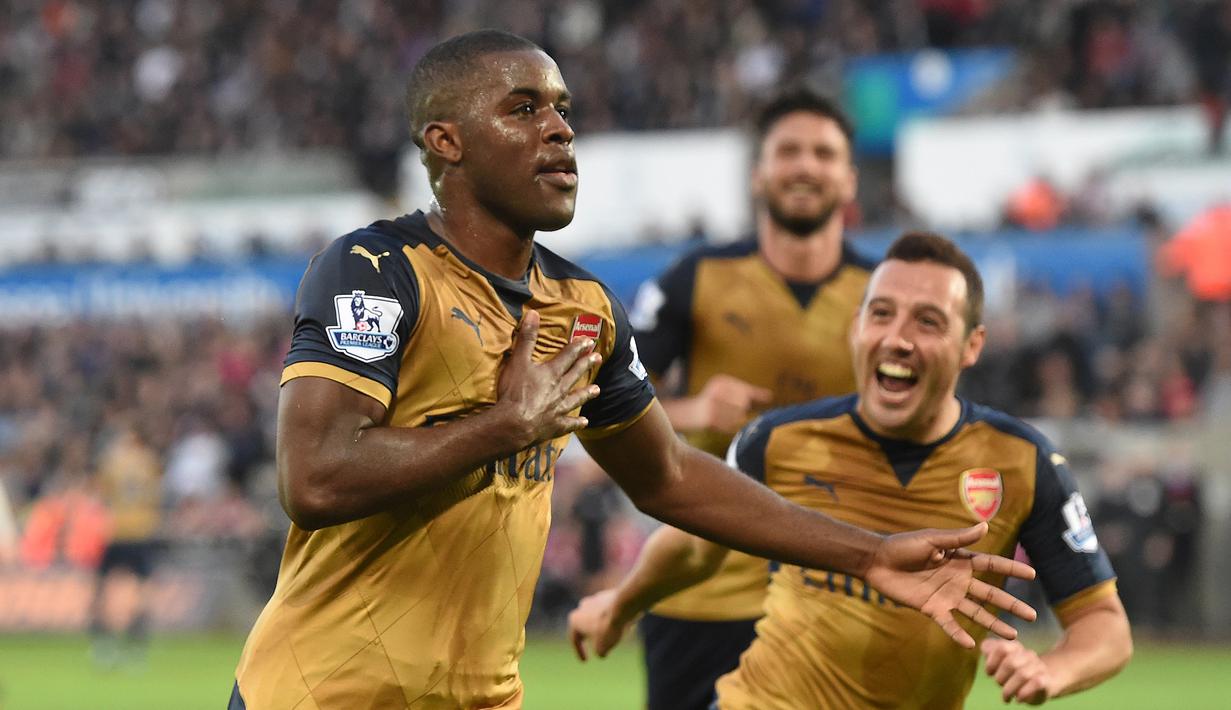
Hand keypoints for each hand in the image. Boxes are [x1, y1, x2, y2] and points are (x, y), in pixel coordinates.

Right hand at [495, 310, 601, 447]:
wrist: (514, 423)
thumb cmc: (515, 392)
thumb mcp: (518, 361)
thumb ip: (526, 338)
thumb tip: (533, 313)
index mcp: (551, 373)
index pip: (568, 356)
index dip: (578, 347)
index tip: (588, 341)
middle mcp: (559, 389)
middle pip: (576, 374)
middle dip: (587, 364)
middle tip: (598, 357)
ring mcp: (559, 408)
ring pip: (576, 398)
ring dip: (587, 393)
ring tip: (597, 389)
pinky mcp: (555, 425)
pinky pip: (569, 423)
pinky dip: (577, 422)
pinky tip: (584, 421)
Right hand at [568, 589, 633, 660]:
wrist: (624, 606)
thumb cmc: (609, 627)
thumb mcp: (602, 648)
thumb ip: (599, 651)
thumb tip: (602, 651)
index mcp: (575, 620)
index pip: (575, 640)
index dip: (579, 652)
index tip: (585, 661)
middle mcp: (582, 607)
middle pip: (585, 625)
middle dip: (590, 636)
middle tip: (596, 645)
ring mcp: (595, 599)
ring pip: (597, 616)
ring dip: (602, 626)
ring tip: (613, 636)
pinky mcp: (609, 595)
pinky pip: (609, 610)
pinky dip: (612, 618)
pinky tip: (622, 626)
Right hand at [689, 374, 772, 433]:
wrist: (686, 413)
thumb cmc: (713, 402)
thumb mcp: (729, 392)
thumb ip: (751, 393)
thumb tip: (770, 396)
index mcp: (721, 382)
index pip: (745, 392)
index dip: (745, 401)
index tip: (736, 404)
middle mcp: (716, 391)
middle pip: (743, 404)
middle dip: (740, 410)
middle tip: (728, 412)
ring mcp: (712, 405)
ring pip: (738, 416)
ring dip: (734, 420)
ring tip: (723, 417)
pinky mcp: (709, 419)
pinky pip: (729, 426)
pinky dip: (728, 427)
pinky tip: (719, 424)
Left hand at [863, 522, 1037, 648]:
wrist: (877, 561)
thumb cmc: (903, 546)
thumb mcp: (932, 539)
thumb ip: (958, 538)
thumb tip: (985, 526)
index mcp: (960, 560)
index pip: (991, 565)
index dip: (1011, 568)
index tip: (1032, 573)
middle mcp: (958, 580)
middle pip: (990, 594)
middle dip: (1011, 604)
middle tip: (1032, 616)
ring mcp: (946, 596)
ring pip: (976, 612)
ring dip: (994, 624)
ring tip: (1013, 636)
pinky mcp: (932, 608)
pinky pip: (949, 624)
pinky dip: (959, 634)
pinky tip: (971, 645)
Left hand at [982, 637, 1051, 703]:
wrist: (1042, 682)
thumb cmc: (1014, 672)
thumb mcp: (1000, 660)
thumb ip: (989, 649)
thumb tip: (985, 647)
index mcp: (1015, 647)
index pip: (1001, 648)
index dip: (991, 662)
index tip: (989, 673)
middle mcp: (1028, 654)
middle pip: (1011, 662)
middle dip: (1000, 677)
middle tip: (999, 684)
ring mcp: (1039, 667)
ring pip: (1023, 674)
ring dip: (1009, 689)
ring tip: (1006, 697)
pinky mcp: (1046, 681)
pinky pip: (1036, 683)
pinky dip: (1023, 693)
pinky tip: (1018, 699)